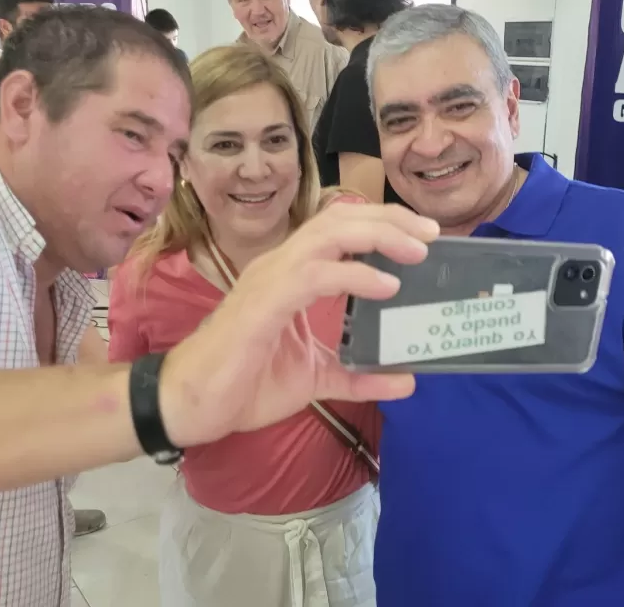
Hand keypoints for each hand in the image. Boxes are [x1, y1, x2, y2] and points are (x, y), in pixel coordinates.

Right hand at [160, 202, 438, 446]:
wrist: (191, 405)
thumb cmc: (243, 384)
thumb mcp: (314, 379)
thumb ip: (358, 376)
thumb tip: (407, 380)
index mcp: (292, 274)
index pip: (341, 229)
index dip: (384, 224)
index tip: (425, 236)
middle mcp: (282, 265)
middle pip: (341, 218)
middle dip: (390, 219)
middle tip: (432, 231)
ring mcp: (271, 280)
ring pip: (330, 235)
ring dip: (378, 237)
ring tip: (417, 251)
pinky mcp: (264, 303)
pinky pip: (315, 275)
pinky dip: (354, 274)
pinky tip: (385, 285)